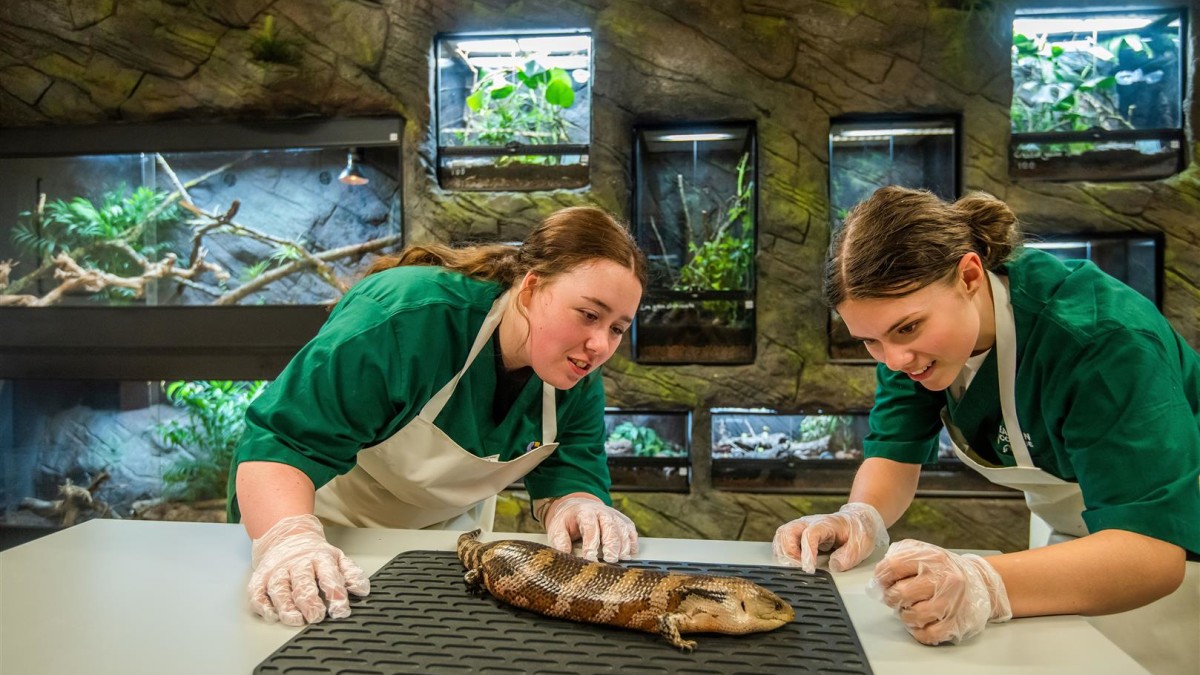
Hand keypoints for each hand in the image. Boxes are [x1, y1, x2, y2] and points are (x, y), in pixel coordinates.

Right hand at [248, 514, 369, 625]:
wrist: (287, 535)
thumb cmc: (314, 553)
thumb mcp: (336, 558)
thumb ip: (350, 573)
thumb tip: (362, 590)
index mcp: (319, 557)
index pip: (328, 575)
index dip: (335, 594)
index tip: (341, 610)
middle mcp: (297, 563)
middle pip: (302, 582)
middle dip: (309, 601)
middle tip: (316, 616)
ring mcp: (278, 569)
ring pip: (279, 588)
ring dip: (286, 606)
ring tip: (296, 619)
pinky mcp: (261, 577)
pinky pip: (257, 591)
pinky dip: (262, 605)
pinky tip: (271, 615)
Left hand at [543, 495, 638, 561]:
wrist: (579, 506)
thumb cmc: (568, 521)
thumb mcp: (558, 528)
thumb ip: (560, 542)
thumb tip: (565, 557)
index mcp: (585, 512)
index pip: (590, 528)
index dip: (591, 544)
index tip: (590, 558)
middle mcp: (602, 512)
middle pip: (610, 527)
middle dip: (611, 545)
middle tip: (610, 560)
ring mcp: (614, 516)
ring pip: (623, 530)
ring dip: (623, 546)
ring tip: (620, 559)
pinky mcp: (623, 521)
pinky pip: (631, 531)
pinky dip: (632, 543)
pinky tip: (629, 554)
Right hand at [772, 502, 888, 572]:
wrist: (855, 519)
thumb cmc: (856, 531)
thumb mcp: (860, 544)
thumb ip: (848, 556)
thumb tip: (834, 566)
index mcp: (826, 524)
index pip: (809, 535)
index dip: (807, 553)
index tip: (809, 569)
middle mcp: (809, 522)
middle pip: (787, 532)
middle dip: (789, 553)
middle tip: (800, 568)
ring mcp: (801, 526)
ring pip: (781, 535)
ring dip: (784, 553)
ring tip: (795, 566)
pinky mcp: (798, 533)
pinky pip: (782, 540)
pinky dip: (783, 552)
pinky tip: (792, 562)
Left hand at [869, 539, 1011, 644]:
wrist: (979, 581)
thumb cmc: (943, 568)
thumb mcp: (921, 551)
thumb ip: (897, 557)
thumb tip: (878, 578)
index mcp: (932, 558)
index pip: (893, 567)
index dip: (881, 577)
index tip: (882, 582)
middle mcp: (945, 578)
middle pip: (901, 593)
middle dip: (891, 597)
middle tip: (895, 597)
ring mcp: (952, 602)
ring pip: (914, 616)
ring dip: (905, 615)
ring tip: (908, 608)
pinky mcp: (958, 622)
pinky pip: (929, 634)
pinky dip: (918, 631)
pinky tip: (919, 622)